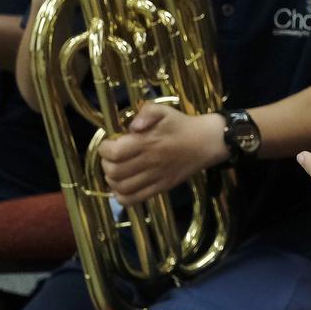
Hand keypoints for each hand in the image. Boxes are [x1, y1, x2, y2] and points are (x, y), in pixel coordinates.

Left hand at [98, 102, 227, 205]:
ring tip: (115, 171)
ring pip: (122, 187)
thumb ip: (145, 113)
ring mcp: (155, 177)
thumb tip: (132, 127)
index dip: (104, 149)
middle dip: (106, 164)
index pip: (115, 152)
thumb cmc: (181, 124)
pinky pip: (135, 199)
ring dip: (112, 181)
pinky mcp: (161, 188)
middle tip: (110, 157)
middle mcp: (149, 162)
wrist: (206, 142)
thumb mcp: (163, 110)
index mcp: (148, 142)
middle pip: (114, 171)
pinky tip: (121, 188)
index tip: (107, 144)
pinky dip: (122, 197)